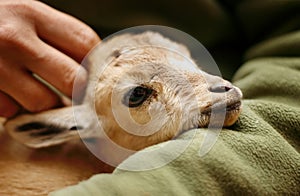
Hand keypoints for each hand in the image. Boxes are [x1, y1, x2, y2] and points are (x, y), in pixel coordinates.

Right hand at [0, 0, 99, 117]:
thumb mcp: (25, 16)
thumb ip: (56, 37)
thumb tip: (91, 68)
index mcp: (32, 13)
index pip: (86, 43)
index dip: (98, 64)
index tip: (99, 77)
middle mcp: (14, 38)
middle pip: (72, 78)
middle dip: (78, 92)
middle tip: (76, 95)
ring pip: (43, 103)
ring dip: (45, 104)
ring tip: (33, 89)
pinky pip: (10, 111)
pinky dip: (13, 107)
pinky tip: (6, 91)